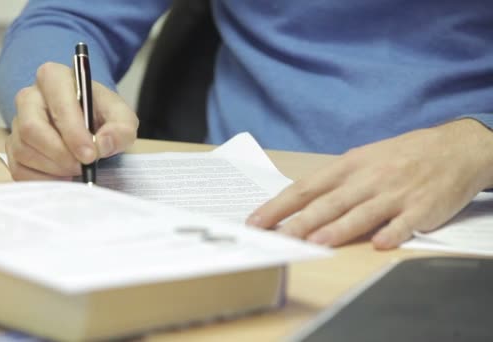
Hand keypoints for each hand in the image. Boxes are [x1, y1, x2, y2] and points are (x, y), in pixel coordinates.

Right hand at [5, 62, 137, 179]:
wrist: (90, 126)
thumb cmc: (101, 115)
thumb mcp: (121, 117)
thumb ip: (121, 128)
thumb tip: (103, 144)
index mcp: (54, 78)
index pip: (57, 104)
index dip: (73, 133)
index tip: (90, 155)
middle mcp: (29, 97)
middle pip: (30, 128)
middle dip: (60, 154)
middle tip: (82, 167)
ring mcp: (17, 123)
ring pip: (23, 151)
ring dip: (54, 168)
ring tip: (77, 169)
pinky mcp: (12, 148)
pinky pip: (18, 169)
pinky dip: (43, 180)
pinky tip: (63, 178)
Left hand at [247, 119, 492, 248]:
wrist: (455, 147)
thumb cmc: (401, 156)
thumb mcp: (364, 159)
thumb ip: (335, 182)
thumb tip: (299, 204)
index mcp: (349, 166)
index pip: (306, 187)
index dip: (280, 205)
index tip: (257, 221)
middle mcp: (368, 179)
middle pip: (328, 203)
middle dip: (300, 222)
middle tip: (278, 237)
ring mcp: (395, 193)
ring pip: (361, 213)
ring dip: (338, 229)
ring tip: (316, 243)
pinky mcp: (421, 207)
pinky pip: (405, 222)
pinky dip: (392, 232)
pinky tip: (380, 243)